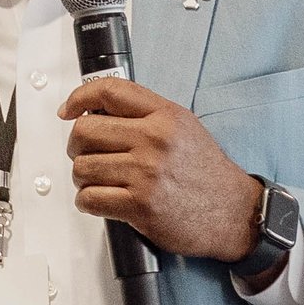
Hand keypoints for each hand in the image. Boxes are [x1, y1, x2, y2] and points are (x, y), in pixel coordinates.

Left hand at [59, 77, 262, 260]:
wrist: (234, 213)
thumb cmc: (207, 173)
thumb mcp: (183, 128)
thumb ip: (145, 115)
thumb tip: (97, 110)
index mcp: (165, 116)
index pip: (109, 91)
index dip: (79, 98)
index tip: (68, 110)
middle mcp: (155, 140)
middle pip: (85, 130)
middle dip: (77, 145)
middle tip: (86, 154)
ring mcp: (146, 174)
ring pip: (82, 167)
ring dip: (83, 177)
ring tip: (99, 181)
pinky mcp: (140, 206)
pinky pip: (89, 199)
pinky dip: (87, 201)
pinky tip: (101, 200)